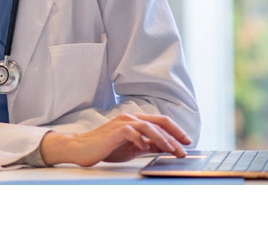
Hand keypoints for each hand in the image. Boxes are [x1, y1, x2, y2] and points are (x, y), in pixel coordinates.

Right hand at [40, 113, 191, 166]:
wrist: (81, 148)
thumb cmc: (104, 147)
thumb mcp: (131, 147)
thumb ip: (147, 145)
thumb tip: (165, 147)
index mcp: (135, 120)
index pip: (161, 122)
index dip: (176, 131)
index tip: (186, 142)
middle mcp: (130, 118)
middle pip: (160, 122)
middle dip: (175, 135)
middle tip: (185, 147)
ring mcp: (123, 123)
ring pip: (150, 127)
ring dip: (164, 140)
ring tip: (172, 150)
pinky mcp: (116, 131)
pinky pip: (134, 133)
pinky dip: (143, 140)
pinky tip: (147, 148)